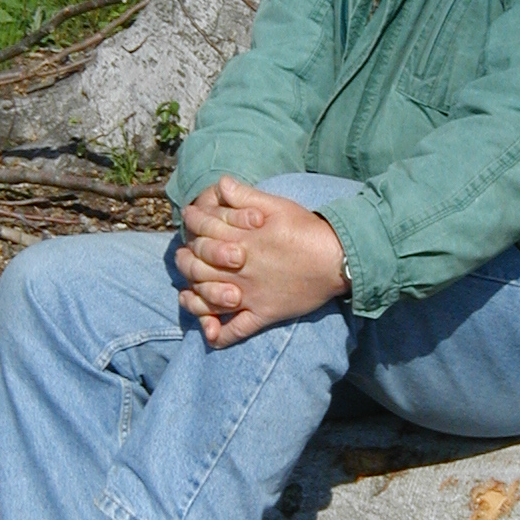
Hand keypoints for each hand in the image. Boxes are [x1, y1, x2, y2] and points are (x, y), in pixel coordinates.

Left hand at [175, 176, 348, 346]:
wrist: (336, 259)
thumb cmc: (307, 229)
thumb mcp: (276, 205)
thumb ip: (245, 195)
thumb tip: (220, 184)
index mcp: (240, 241)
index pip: (202, 233)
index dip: (191, 223)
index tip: (189, 218)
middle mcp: (239, 270)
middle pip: (197, 268)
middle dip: (184, 260)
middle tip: (182, 256)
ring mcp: (249, 295)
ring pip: (208, 300)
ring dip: (193, 297)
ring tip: (186, 292)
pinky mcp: (264, 314)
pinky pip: (236, 331)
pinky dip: (219, 335)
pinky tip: (209, 333)